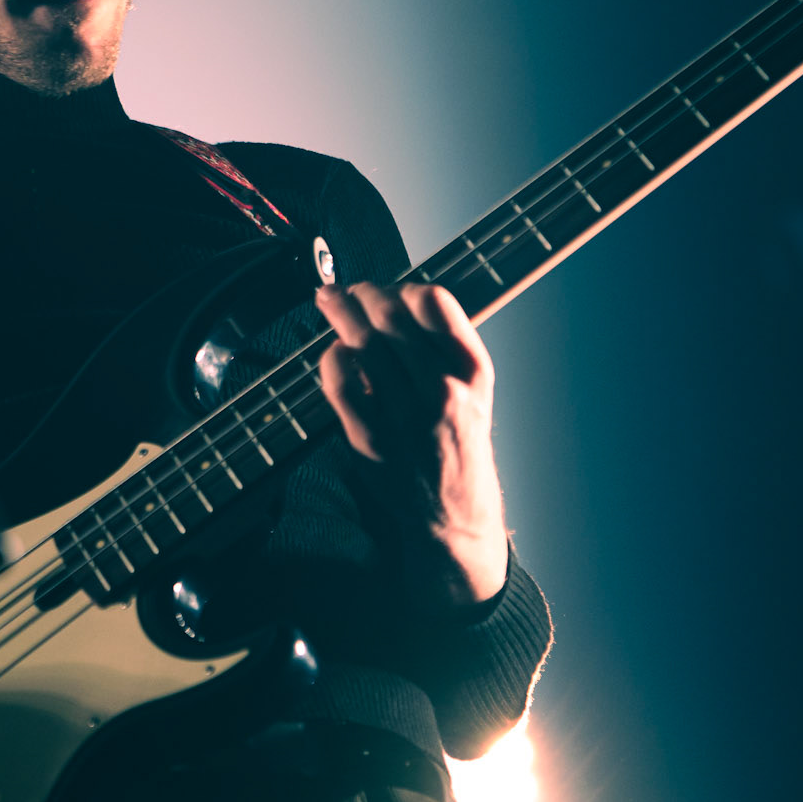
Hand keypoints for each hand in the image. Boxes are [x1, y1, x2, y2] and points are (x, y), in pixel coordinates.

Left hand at [316, 281, 508, 607]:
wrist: (453, 514)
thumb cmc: (458, 445)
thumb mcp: (474, 392)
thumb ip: (445, 348)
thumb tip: (399, 300)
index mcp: (472, 371)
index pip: (435, 303)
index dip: (404, 287)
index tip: (390, 289)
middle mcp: (442, 389)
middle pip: (391, 316)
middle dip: (363, 293)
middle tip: (348, 291)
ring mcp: (405, 414)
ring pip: (362, 342)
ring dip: (339, 313)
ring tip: (329, 300)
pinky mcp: (370, 437)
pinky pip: (340, 381)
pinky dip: (331, 357)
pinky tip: (333, 352)